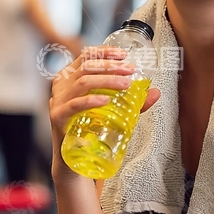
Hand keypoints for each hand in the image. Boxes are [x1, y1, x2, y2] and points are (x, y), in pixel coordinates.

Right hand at [49, 46, 159, 179]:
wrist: (72, 161)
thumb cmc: (89, 131)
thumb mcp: (111, 112)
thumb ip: (132, 102)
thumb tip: (155, 92)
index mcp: (71, 78)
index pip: (85, 56)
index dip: (104, 52)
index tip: (123, 55)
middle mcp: (62, 86)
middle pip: (85, 67)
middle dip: (110, 66)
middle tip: (130, 70)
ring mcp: (58, 101)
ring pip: (82, 82)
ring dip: (106, 80)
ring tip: (125, 84)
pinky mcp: (58, 117)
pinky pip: (74, 104)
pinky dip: (91, 100)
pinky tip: (105, 100)